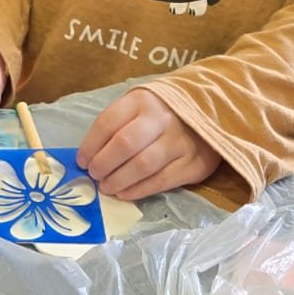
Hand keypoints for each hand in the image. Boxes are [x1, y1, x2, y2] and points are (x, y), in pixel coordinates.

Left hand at [77, 87, 219, 200]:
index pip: (108, 123)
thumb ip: (117, 124)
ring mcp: (179, 141)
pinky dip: (138, 190)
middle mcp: (162, 119)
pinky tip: (125, 193)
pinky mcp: (193, 164)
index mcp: (141, 101)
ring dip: (119, 181)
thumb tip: (89, 156)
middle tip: (95, 176)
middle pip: (124, 145)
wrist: (211, 111)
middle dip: (103, 164)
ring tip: (107, 187)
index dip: (90, 145)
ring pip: (142, 166)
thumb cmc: (162, 111)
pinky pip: (161, 181)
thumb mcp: (139, 105)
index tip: (82, 161)